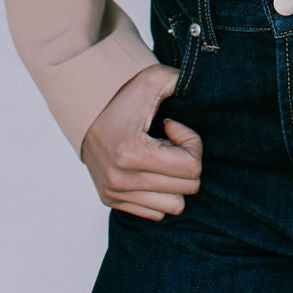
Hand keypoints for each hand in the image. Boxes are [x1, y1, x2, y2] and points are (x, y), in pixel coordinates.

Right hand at [81, 64, 202, 219]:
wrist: (85, 107)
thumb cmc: (124, 93)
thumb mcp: (154, 79)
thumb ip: (182, 81)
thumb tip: (207, 90)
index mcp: (132, 154)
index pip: (192, 169)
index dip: (192, 144)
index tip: (173, 127)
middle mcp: (121, 180)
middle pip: (187, 189)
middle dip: (187, 162)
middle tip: (170, 141)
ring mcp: (114, 193)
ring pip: (174, 206)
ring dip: (175, 181)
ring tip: (162, 157)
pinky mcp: (111, 200)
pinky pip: (155, 213)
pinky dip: (161, 192)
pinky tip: (150, 168)